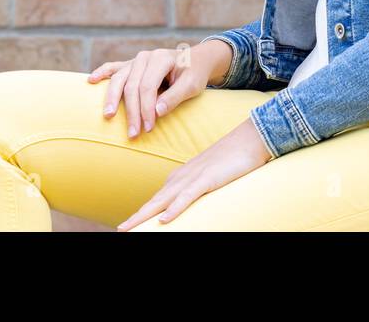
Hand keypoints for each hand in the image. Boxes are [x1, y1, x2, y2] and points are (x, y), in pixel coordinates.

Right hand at [87, 44, 215, 139]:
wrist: (194, 60)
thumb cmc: (194, 74)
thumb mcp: (192, 85)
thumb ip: (175, 96)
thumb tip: (157, 112)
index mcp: (161, 58)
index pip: (148, 86)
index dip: (146, 108)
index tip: (148, 129)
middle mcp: (145, 57)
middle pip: (132, 86)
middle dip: (132, 111)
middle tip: (133, 134)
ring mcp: (136, 60)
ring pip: (119, 79)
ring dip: (112, 98)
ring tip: (107, 115)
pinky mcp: (130, 65)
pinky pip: (113, 67)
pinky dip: (102, 73)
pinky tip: (91, 80)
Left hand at [116, 117, 272, 230]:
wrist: (248, 139)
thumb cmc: (230, 159)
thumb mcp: (207, 178)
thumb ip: (194, 189)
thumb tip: (185, 203)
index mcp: (179, 178)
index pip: (156, 200)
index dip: (141, 214)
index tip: (128, 225)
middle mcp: (181, 178)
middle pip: (153, 202)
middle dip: (136, 217)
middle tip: (120, 229)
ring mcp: (193, 177)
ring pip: (164, 200)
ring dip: (145, 215)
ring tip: (128, 227)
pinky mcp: (207, 179)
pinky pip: (188, 196)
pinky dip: (175, 208)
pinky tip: (165, 219)